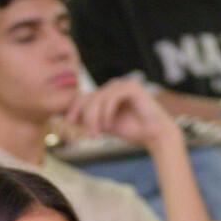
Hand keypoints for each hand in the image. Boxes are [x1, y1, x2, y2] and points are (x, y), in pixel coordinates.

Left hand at [64, 77, 181, 153]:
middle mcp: (113, 87)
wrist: (154, 134)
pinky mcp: (131, 87)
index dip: (73, 108)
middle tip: (90, 135)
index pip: (83, 97)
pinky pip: (111, 98)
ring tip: (98, 133)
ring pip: (98, 98)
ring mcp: (122, 85)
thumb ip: (88, 119)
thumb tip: (67, 118)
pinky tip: (108, 125)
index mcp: (106, 94)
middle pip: (88, 97)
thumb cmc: (131, 130)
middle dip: (85, 117)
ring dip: (95, 118)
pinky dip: (107, 113)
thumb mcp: (103, 125)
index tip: (69, 122)